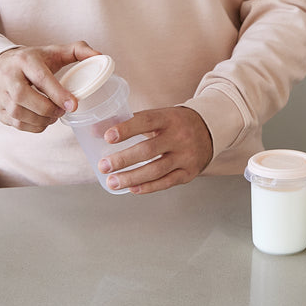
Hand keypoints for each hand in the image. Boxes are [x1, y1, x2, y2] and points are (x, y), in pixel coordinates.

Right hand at [0, 42, 97, 132]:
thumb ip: (78, 51)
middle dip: (49, 109)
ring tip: (53, 115)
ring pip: (20, 114)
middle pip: (26, 99)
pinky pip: (17, 125)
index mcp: (24, 61)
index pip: (41, 79)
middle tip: (63, 110)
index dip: (58, 94)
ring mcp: (0, 95)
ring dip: (42, 120)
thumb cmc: (30, 61)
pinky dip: (33, 127)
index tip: (73, 105)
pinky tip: (42, 120)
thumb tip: (100, 57)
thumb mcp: (52, 52)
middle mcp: (8, 77)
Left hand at [97, 106, 213, 194]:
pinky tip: (132, 188)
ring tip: (112, 182)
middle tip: (104, 166)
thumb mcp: (158, 116)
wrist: (210, 129)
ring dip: (131, 177)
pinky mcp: (189, 172)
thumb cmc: (175, 123)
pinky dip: (148, 187)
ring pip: (156, 170)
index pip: (146, 121)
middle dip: (123, 159)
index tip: (107, 136)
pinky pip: (166, 182)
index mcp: (169, 118)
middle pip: (148, 150)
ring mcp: (186, 156)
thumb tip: (95, 131)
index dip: (126, 129)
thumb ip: (130, 123)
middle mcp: (179, 137)